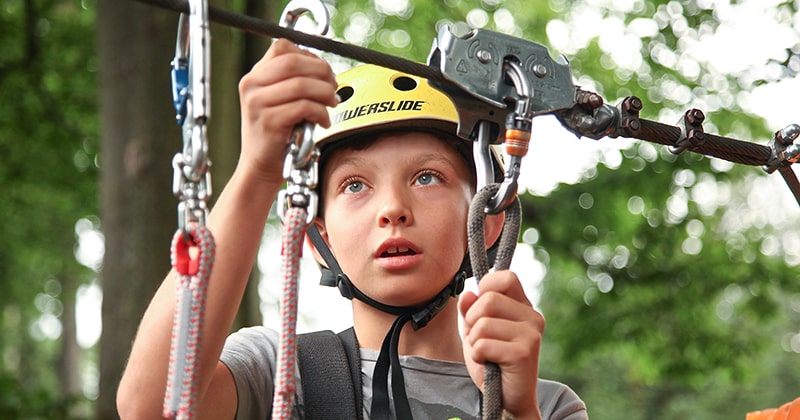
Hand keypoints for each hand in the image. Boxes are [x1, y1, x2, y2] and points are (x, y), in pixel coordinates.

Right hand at [237, 39, 338, 185]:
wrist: (259, 167)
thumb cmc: (276, 135)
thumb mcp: (277, 101)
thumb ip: (293, 82)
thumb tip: (324, 69)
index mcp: (254, 76)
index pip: (283, 47)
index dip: (309, 56)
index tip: (323, 72)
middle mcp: (251, 86)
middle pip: (294, 62)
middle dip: (322, 72)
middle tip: (333, 87)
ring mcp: (258, 103)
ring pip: (302, 84)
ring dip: (325, 93)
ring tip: (331, 105)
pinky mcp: (269, 121)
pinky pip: (304, 107)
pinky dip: (321, 113)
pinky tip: (322, 121)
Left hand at [458, 270, 543, 419]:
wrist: (508, 398)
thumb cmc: (493, 362)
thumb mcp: (476, 331)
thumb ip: (470, 310)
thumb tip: (469, 293)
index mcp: (523, 306)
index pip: (506, 277)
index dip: (486, 287)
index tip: (480, 308)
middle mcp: (532, 316)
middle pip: (488, 299)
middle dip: (473, 321)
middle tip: (481, 339)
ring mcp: (531, 333)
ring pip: (483, 323)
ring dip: (474, 342)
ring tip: (487, 353)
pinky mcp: (524, 352)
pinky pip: (483, 344)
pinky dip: (478, 356)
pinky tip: (490, 363)